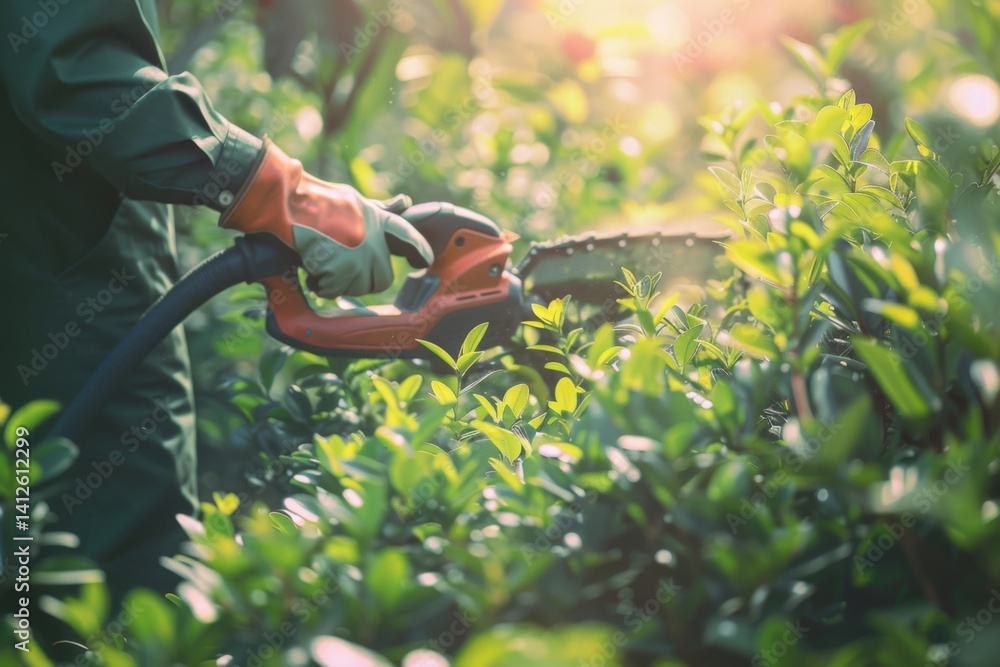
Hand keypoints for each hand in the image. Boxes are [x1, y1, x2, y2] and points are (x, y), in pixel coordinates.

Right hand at [220, 139, 432, 296]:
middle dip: (363, 280)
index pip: (408, 237)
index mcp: (377, 219)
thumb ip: (378, 209)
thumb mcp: (352, 199)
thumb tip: (405, 202)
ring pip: (358, 287)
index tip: (423, 262)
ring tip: (322, 264)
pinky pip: (334, 291)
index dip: (418, 250)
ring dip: (340, 283)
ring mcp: (360, 257)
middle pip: (382, 278)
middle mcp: (374, 240)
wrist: (289, 203)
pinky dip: (321, 286)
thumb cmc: (313, 200)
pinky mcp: (343, 271)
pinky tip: (311, 270)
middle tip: (341, 271)